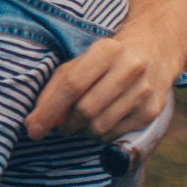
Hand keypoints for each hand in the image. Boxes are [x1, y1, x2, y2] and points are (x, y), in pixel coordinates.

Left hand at [24, 33, 174, 140]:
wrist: (153, 53)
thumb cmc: (105, 61)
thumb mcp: (78, 64)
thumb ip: (54, 90)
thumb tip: (35, 124)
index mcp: (106, 50)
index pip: (72, 85)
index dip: (49, 110)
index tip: (33, 129)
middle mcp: (130, 68)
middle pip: (86, 110)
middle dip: (66, 124)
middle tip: (61, 125)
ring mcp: (145, 91)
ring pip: (100, 127)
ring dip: (82, 131)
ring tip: (80, 123)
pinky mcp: (152, 110)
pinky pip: (115, 135)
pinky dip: (100, 135)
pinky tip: (100, 123)